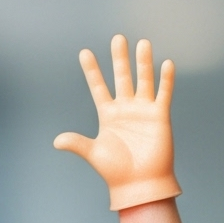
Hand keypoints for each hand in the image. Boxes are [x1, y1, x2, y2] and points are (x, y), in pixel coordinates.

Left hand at [52, 36, 181, 210]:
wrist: (139, 183)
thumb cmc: (116, 171)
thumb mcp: (94, 154)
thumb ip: (77, 144)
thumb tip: (57, 141)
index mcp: (107, 115)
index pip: (98, 88)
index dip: (92, 71)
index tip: (84, 53)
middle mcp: (125, 109)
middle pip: (122, 77)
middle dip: (119, 59)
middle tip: (117, 38)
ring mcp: (143, 110)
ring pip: (143, 80)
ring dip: (143, 62)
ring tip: (142, 42)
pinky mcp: (160, 116)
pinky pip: (163, 93)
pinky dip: (165, 79)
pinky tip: (166, 63)